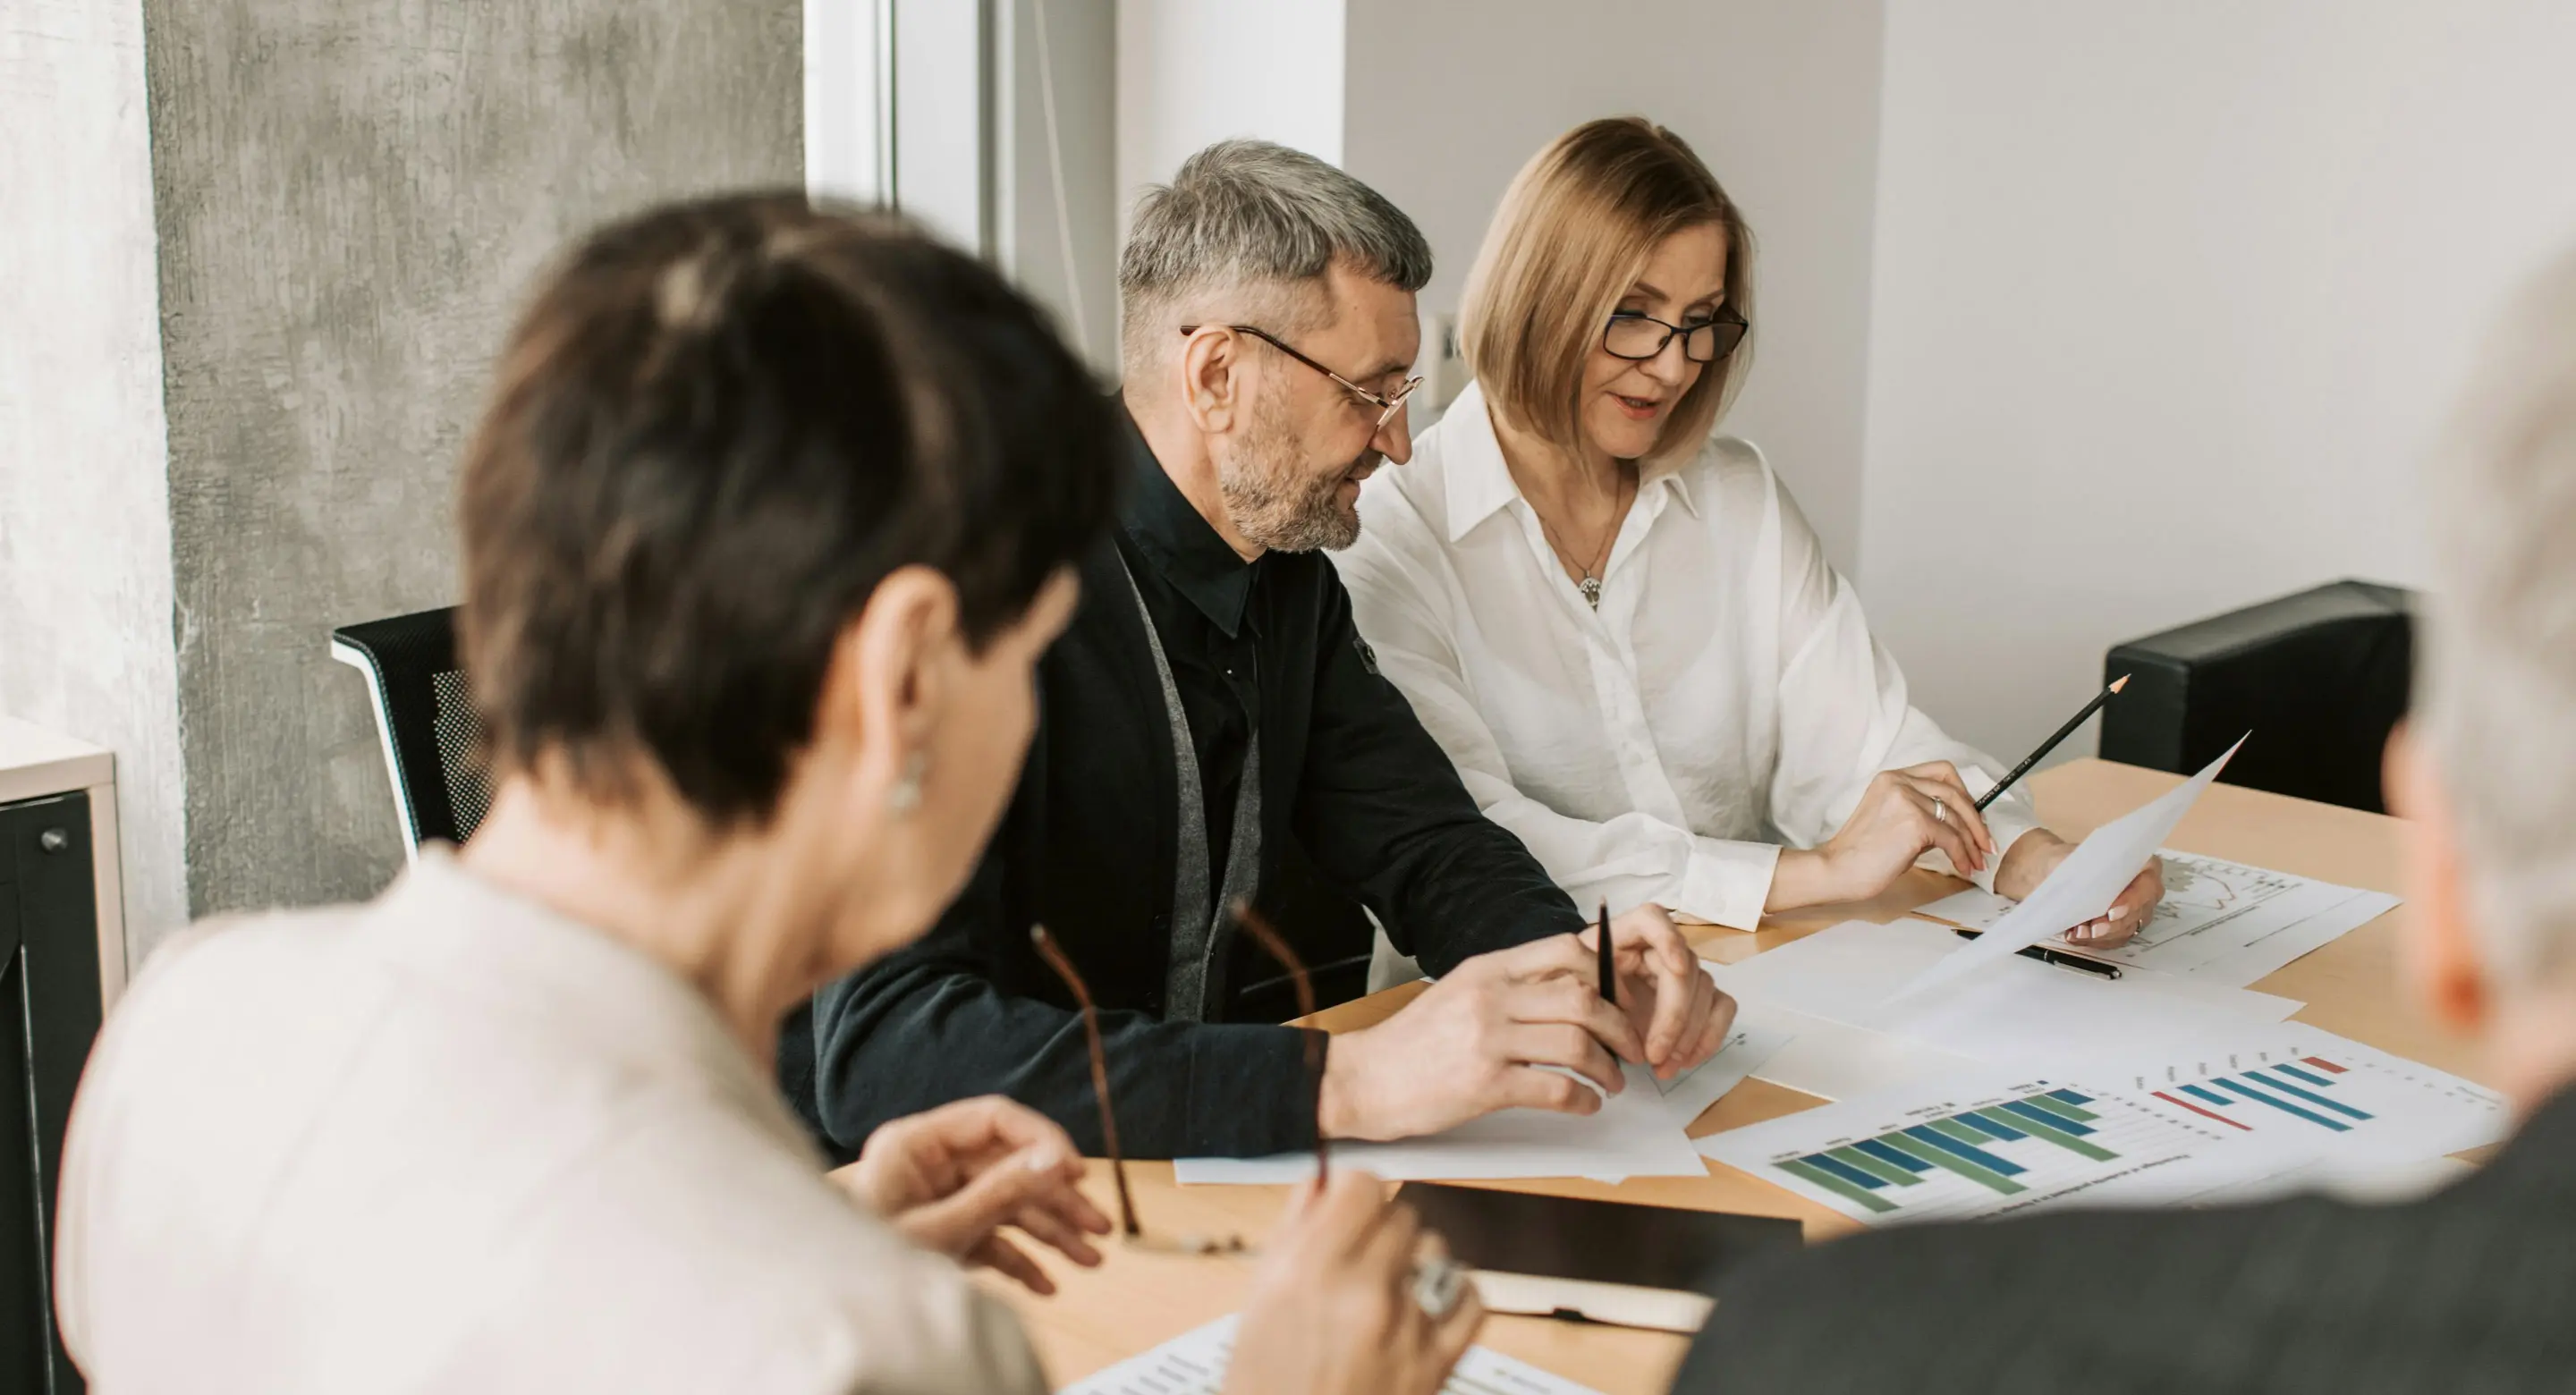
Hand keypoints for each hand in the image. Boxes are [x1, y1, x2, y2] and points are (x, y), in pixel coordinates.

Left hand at [829, 1095, 1112, 1294]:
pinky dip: (1019, 1261)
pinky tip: (1047, 1284)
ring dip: (1050, 1235)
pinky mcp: (942, 1235)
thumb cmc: (862, 1264)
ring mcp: (937, 1201)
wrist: (828, 1307)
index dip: (1041, 1140)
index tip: (1076, 1171)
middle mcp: (929, 1166)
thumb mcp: (939, 1230)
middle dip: (1057, 1201)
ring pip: (1008, 1206)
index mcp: (916, 1145)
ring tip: (1089, 1261)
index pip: (994, 1119)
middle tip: (1098, 1226)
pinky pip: (991, 1239)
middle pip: (1010, 1168)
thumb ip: (998, 1194)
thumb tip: (1054, 1159)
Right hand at [1224, 1171, 1482, 1394]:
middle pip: (1401, 1214)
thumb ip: (1295, 1231)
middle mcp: (1362, 1294)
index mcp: (1309, 1272)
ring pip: (1435, 1251)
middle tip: (1360, 1255)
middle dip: (1379, 1229)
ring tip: (1388, 1287)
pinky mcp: (1436, 1364)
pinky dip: (1455, 1294)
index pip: (1361, 1186)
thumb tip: (1321, 1181)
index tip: (1347, 1205)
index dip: (1353, 1192)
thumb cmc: (1267, 1388)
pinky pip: (1472, 1300)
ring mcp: (1405, 1329)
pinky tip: (1431, 1301)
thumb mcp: (1260, 1302)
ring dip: (1414, 1261)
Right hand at [1318, 934, 1647, 1140]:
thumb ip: (1507, 987)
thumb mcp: (1458, 993)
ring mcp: (1488, 1040)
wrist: (1364, 1079)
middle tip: (1631, 1048)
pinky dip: (1582, 1100)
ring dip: (1608, 1067)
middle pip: (1583, 999)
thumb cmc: (1412, 1042)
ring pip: (1577, 1044)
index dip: (1606, 975)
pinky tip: (1585, 1105)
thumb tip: (1567, 991)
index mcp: (1487, 969)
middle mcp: (1490, 998)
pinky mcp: (1485, 1085)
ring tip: (1612, 1082)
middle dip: (1621, 1027)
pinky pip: (1556, 1089)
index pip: (1565, 951)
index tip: (1619, 1000)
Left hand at [1590, 904, 1734, 1081]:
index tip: (1676, 969)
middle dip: (1674, 1016)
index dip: (1669, 939)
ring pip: (1706, 991)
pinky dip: (1708, 1037)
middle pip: (1684, 968)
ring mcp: (1683, 972)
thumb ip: (1586, 989)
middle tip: (1654, 1055)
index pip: (1652, 919)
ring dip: (1689, 1035)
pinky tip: (1686, 1060)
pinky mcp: (1698, 996)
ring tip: (1663, 1067)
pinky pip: (1721, 1009)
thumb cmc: (1575, 995)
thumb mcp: (1568, 988)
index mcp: (1624, 935)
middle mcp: (1658, 948)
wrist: (1582, 1011)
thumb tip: (1614, 1006)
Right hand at [1772, 762, 1996, 909]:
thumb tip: (1955, 825)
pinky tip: (1962, 867)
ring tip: (1976, 861)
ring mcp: (1907, 800)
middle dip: (1976, 820)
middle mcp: (1900, 782)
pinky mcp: (1914, 822)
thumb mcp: (1892, 821)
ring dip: (1972, 842)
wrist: (1837, 869)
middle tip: (1984, 842)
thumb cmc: (1861, 853)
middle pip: (1955, 792)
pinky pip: (1951, 838)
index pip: (1942, 772)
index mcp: (1892, 778)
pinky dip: (1961, 855)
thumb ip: (1920, 813)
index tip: (1972, 817)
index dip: (1964, 793)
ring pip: (1957, 817)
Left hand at [1992, 831, 2166, 947]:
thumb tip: (2083, 879)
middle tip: (2089, 928)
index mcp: (2140, 863)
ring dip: (2102, 935)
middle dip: (2112, 923)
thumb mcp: (2067, 858)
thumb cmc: (2062, 860)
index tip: (2111, 909)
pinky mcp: (2118, 925)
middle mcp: (2142, 887)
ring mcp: (2132, 909)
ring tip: (2077, 933)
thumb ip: (2079, 866)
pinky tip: (2076, 936)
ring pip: (2126, 929)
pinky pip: (2113, 938)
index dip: (2132, 900)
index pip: (2147, 885)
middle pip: (2138, 912)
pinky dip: (2095, 941)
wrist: (2047, 870)